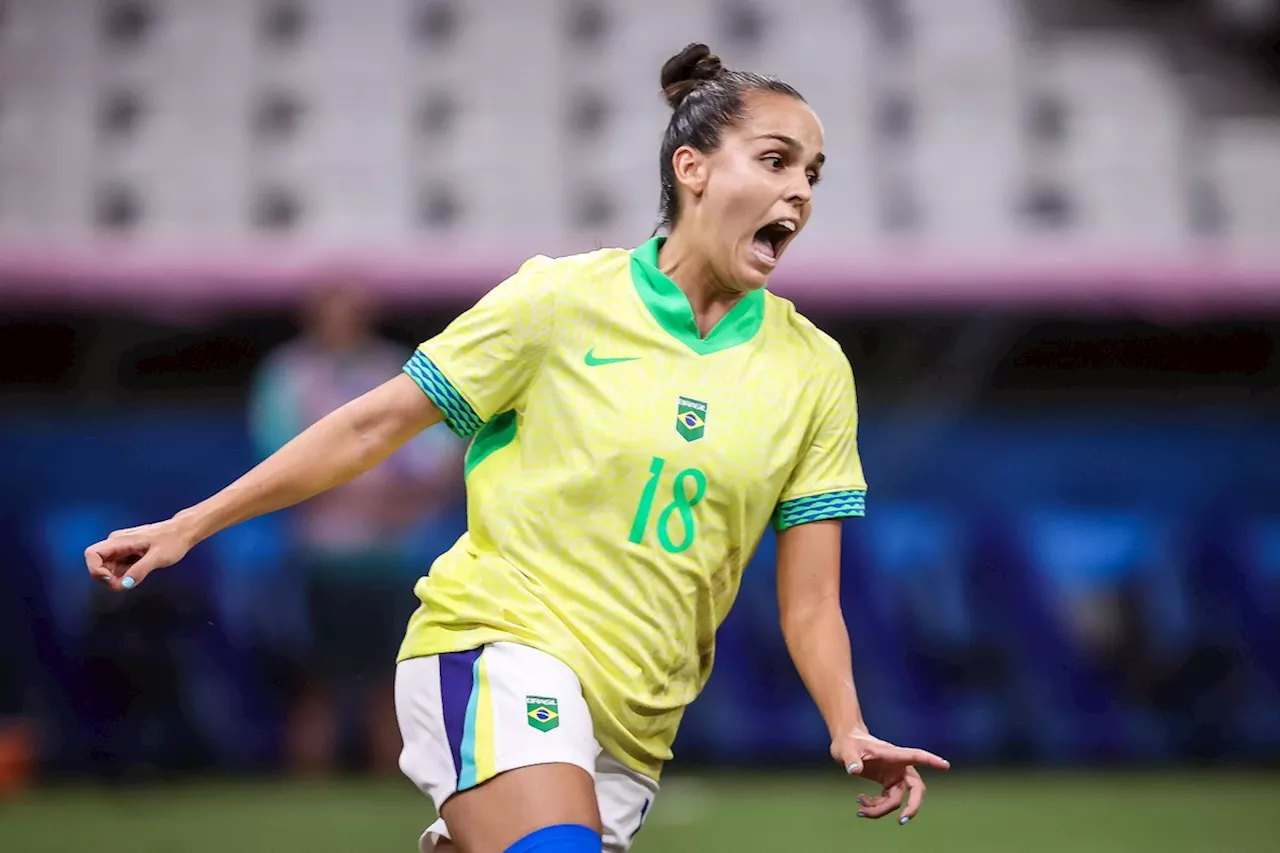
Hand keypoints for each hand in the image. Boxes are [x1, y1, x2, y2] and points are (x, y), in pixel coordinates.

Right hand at [84, 518, 194, 591]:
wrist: (184, 531)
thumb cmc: (173, 541)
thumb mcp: (158, 557)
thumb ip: (140, 570)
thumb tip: (123, 585)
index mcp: (119, 540)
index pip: (91, 554)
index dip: (95, 570)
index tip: (112, 580)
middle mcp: (116, 543)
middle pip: (98, 565)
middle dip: (108, 578)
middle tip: (128, 584)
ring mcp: (121, 548)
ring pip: (108, 568)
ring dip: (117, 578)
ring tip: (137, 577)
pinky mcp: (127, 553)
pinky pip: (119, 567)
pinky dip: (125, 575)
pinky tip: (139, 573)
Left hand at [831, 730, 949, 825]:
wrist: (846, 744)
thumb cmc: (848, 743)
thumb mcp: (846, 750)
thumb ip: (851, 759)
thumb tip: (853, 770)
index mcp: (894, 755)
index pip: (916, 756)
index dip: (931, 761)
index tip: (945, 765)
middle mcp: (899, 767)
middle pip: (916, 789)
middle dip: (912, 806)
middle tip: (902, 820)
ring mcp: (894, 777)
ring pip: (897, 801)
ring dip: (881, 810)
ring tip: (861, 810)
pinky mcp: (888, 784)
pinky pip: (888, 802)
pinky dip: (876, 807)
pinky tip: (861, 804)